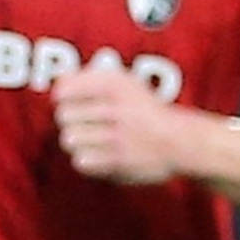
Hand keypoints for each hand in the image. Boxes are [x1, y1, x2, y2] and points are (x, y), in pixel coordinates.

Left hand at [53, 66, 200, 185]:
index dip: (65, 98)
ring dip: (79, 142)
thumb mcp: (125, 83)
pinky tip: (102, 156)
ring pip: (70, 139)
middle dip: (71, 121)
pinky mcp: (119, 161)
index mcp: (115, 85)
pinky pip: (81, 161)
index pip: (64, 90)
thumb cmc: (146, 112)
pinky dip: (88, 160)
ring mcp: (118, 135)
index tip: (75, 103)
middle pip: (64, 116)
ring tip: (95, 141)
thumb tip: (58, 85)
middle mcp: (116, 107)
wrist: (181, 142)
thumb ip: (89, 78)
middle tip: (87, 124)